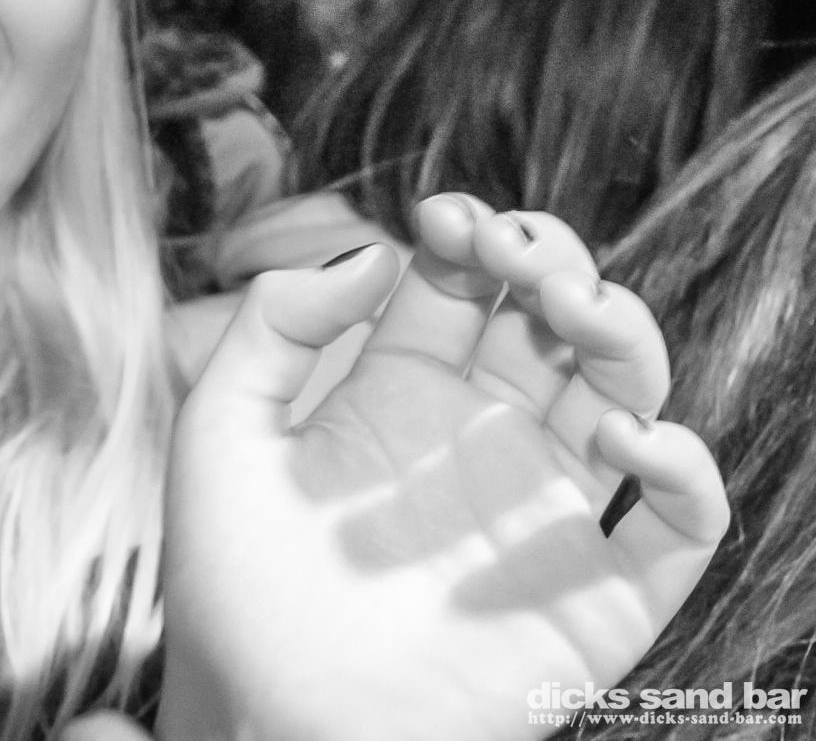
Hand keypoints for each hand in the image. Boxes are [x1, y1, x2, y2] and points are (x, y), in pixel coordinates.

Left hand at [161, 194, 726, 740]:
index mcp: (398, 396)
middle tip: (518, 252)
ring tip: (577, 310)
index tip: (447, 215)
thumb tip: (370, 249)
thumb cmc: (234, 589)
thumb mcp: (220, 431)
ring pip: (624, 394)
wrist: (269, 723)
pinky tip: (630, 435)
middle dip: (550, 263)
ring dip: (623, 334)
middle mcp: (480, 440)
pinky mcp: (598, 594)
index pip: (461, 286)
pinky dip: (684, 470)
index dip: (469, 235)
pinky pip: (679, 526)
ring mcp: (543, 512)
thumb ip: (276, 325)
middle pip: (550, 322)